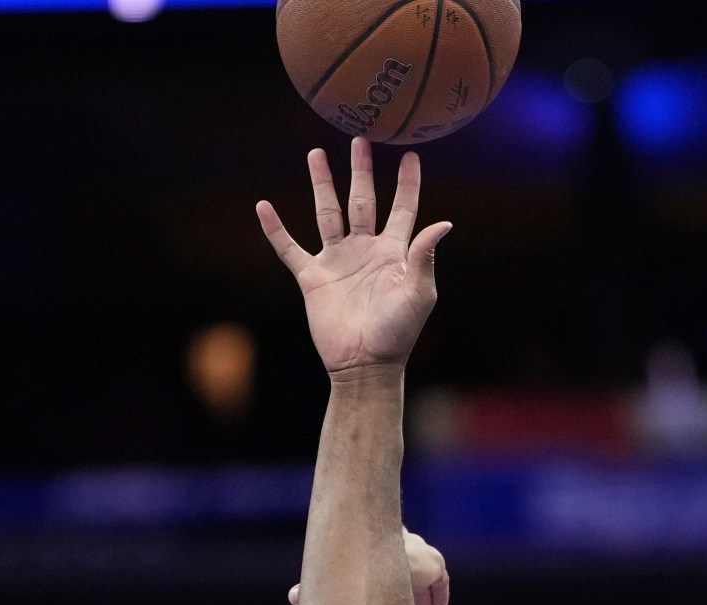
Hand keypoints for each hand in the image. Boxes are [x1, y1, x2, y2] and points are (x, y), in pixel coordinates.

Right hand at [258, 140, 453, 377]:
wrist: (365, 364)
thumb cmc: (398, 333)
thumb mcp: (418, 294)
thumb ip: (424, 257)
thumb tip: (443, 223)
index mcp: (394, 252)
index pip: (403, 208)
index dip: (407, 183)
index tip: (410, 154)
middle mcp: (365, 250)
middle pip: (362, 200)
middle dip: (361, 170)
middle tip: (359, 139)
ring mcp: (338, 261)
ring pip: (327, 213)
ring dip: (322, 184)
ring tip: (316, 154)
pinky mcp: (313, 277)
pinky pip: (290, 248)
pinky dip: (276, 229)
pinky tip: (263, 207)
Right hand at [291, 530, 450, 604]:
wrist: (378, 562)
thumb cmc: (348, 567)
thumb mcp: (332, 577)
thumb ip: (314, 587)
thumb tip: (293, 597)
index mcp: (374, 541)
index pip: (381, 554)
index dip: (384, 576)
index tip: (385, 593)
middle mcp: (398, 540)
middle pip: (406, 565)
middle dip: (409, 590)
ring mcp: (418, 549)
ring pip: (423, 573)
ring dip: (423, 597)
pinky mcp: (433, 562)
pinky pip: (440, 578)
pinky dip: (439, 592)